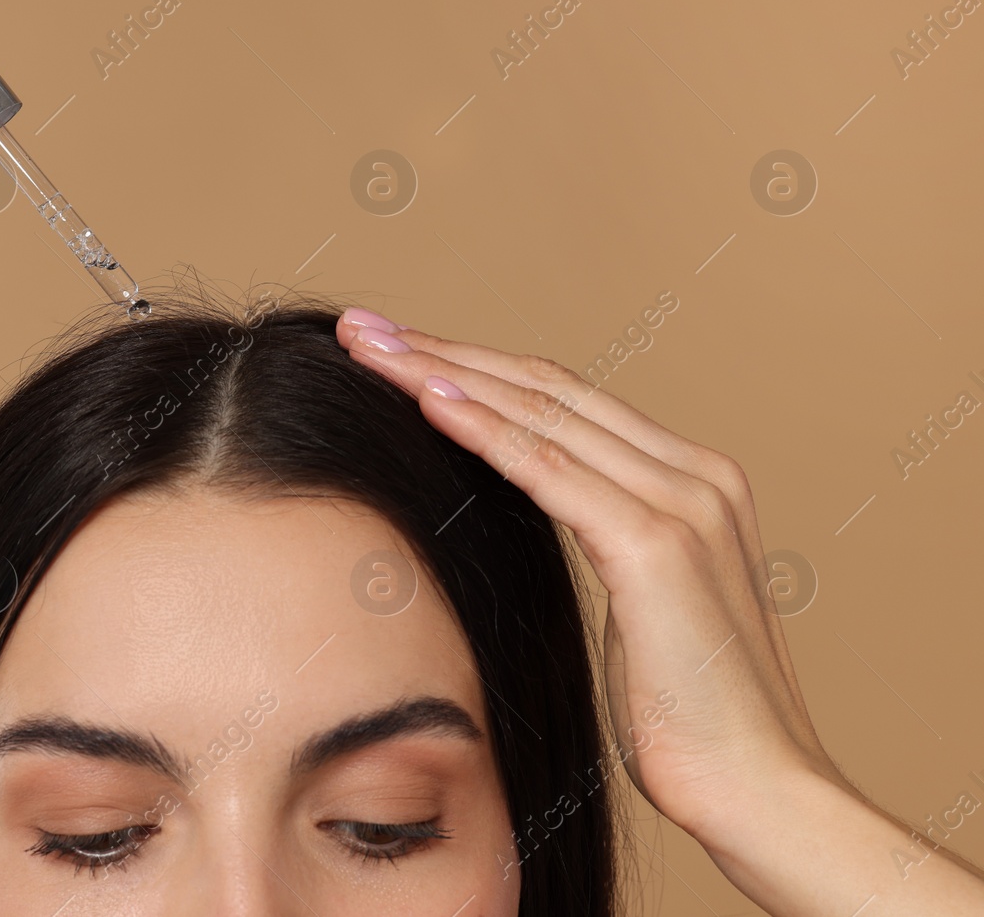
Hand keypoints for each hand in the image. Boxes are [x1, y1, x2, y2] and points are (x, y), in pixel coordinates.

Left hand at [334, 307, 842, 854]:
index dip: (475, 367)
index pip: (563, 399)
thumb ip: (608, 540)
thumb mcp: (643, 607)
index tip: (397, 350)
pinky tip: (424, 399)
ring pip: (538, 412)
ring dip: (442, 372)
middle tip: (360, 328)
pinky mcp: (657, 543)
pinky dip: (481, 428)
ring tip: (369, 347)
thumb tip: (535, 514)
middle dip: (443, 349)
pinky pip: (547, 468)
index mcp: (695, 480)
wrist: (759, 790)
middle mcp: (696, 473)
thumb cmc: (691, 718)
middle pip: (545, 386)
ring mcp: (683, 501)